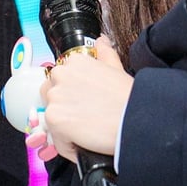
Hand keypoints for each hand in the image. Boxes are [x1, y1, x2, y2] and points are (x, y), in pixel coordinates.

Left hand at [38, 38, 132, 164]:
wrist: (135, 120)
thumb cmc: (129, 98)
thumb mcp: (117, 69)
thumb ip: (105, 54)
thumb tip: (102, 40)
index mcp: (75, 61)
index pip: (60, 79)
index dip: (72, 94)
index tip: (86, 103)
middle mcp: (61, 74)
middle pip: (50, 95)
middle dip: (64, 108)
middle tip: (87, 118)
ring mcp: (55, 96)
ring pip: (52, 117)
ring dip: (66, 127)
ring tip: (89, 132)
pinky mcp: (54, 118)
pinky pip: (56, 137)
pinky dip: (69, 145)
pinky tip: (86, 143)